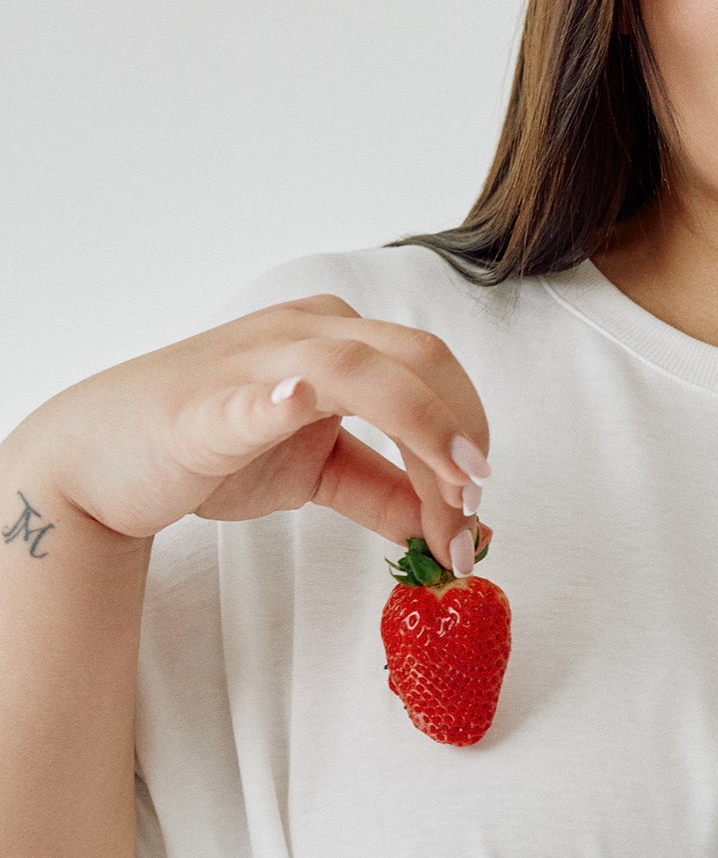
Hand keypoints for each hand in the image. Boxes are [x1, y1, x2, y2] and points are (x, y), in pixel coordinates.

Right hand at [15, 295, 492, 571]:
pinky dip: (282, 399)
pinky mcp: (207, 409)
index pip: (433, 375)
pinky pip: (254, 396)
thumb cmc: (208, 451)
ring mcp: (256, 362)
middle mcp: (307, 332)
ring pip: (363, 370)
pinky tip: (300, 404)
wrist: (101, 463)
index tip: (476, 522)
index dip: (469, 444)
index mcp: (339, 338)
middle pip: (419, 360)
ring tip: (451, 492)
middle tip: (472, 517)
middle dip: (462, 440)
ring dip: (423, 430)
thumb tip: (443, 526)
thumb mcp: (314, 472)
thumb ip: (380, 491)